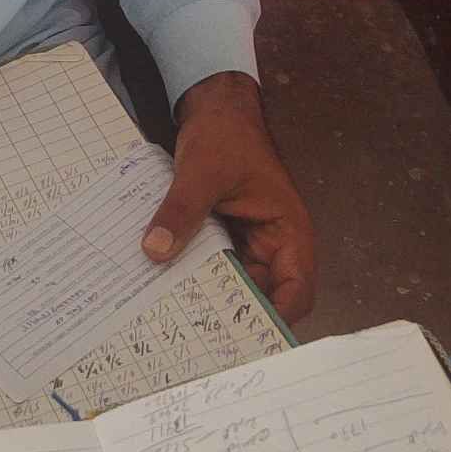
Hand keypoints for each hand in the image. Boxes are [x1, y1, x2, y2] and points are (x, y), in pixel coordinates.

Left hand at [141, 71, 316, 324]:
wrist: (213, 107)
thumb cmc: (224, 135)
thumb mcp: (200, 172)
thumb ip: (181, 211)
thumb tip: (154, 251)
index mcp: (289, 233)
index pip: (296, 293)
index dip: (276, 321)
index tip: (241, 341)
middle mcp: (274, 246)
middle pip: (263, 297)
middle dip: (234, 318)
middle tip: (200, 344)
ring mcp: (249, 243)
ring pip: (235, 285)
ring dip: (211, 299)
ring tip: (177, 323)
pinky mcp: (226, 237)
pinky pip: (215, 266)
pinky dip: (196, 277)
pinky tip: (167, 291)